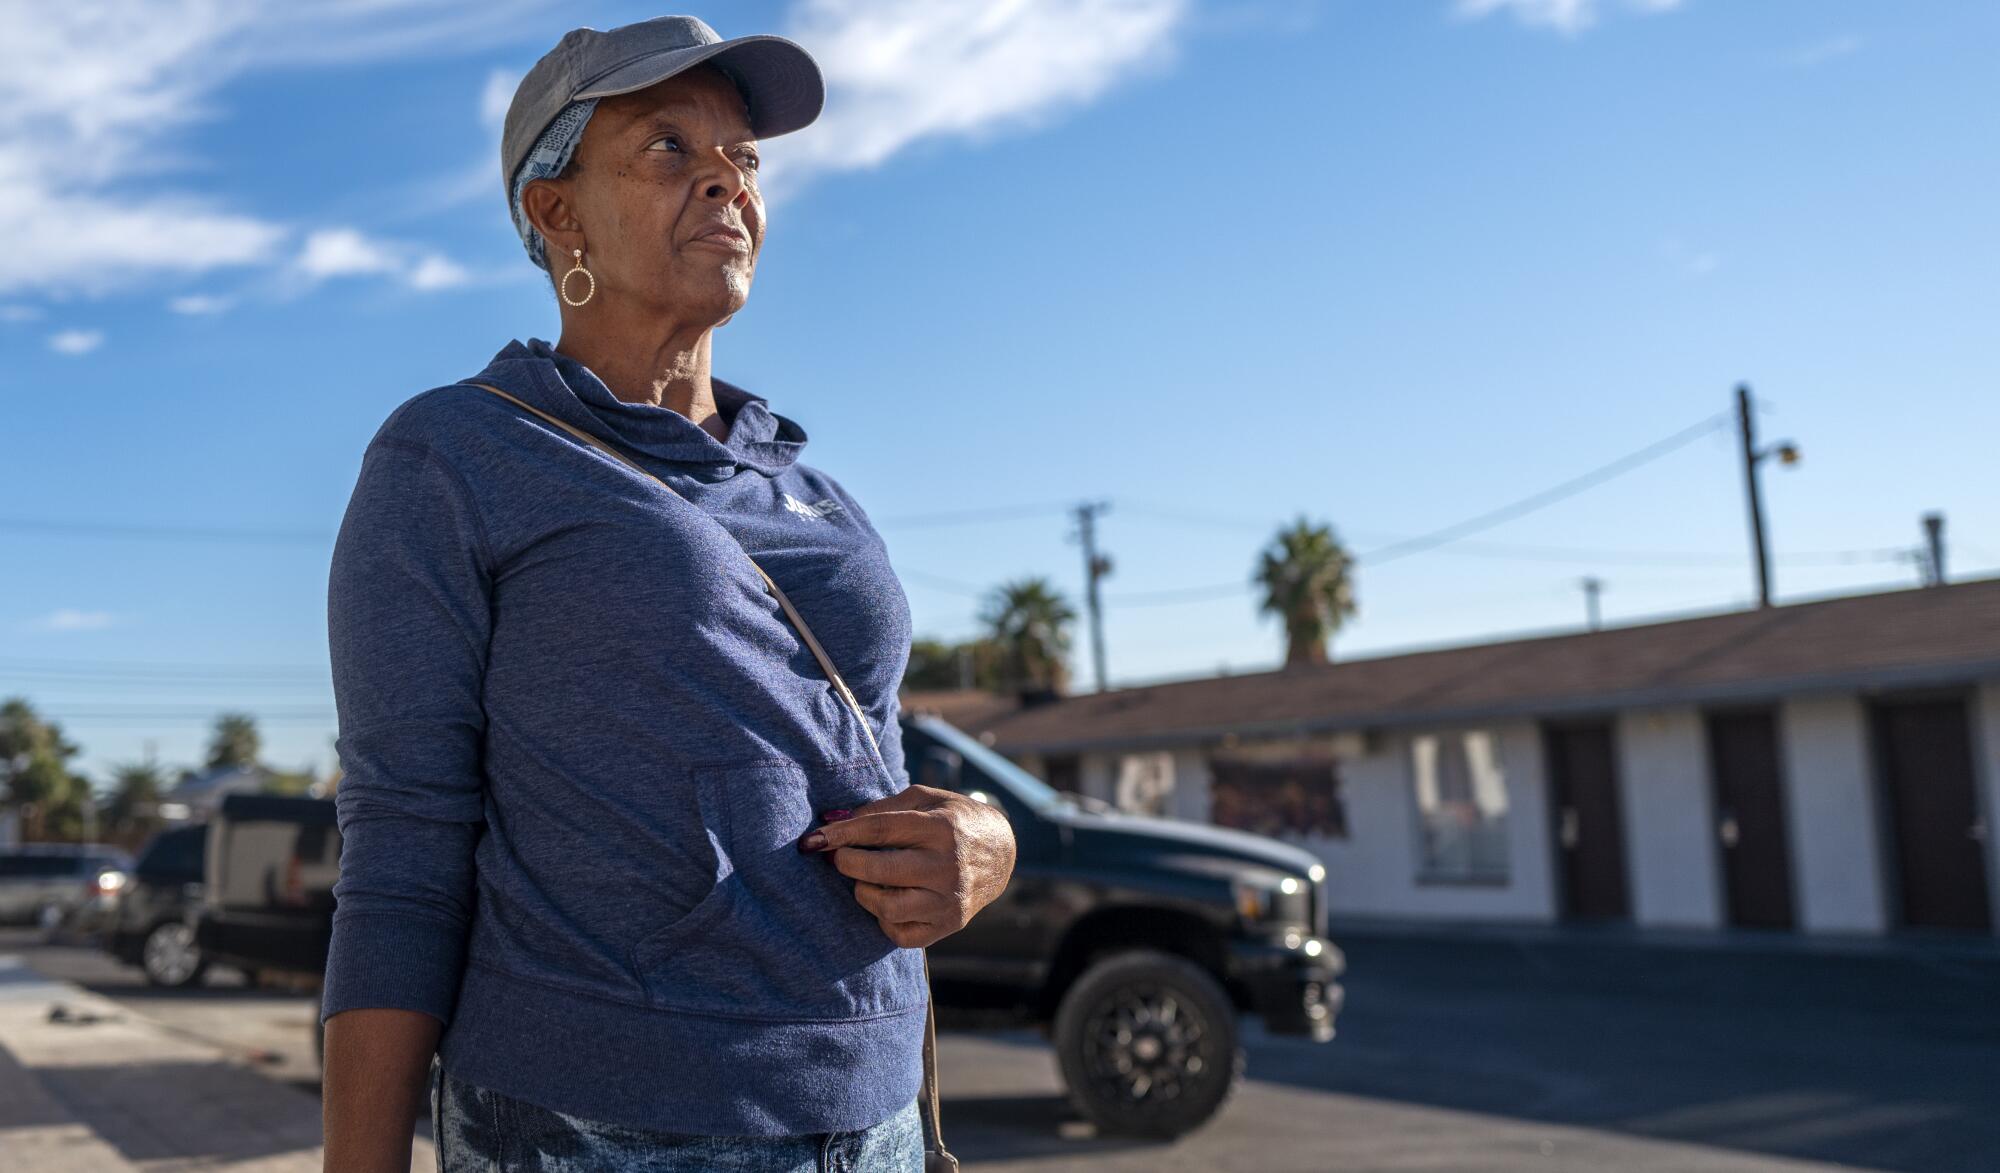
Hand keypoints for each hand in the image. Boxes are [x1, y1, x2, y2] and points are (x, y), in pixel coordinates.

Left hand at [799, 784, 1016, 947]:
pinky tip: (887, 902)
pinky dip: (884, 920)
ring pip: (888, 908)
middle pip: (880, 870)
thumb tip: (831, 819)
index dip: (840, 834)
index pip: (879, 829)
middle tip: (838, 858)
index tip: (812, 839)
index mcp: (941, 828)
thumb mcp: (923, 800)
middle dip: (847, 863)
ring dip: (864, 893)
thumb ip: (878, 809)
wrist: (1001, 853)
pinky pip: (902, 934)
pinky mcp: (949, 925)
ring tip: (865, 880)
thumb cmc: (952, 820)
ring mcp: (949, 900)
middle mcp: (947, 865)